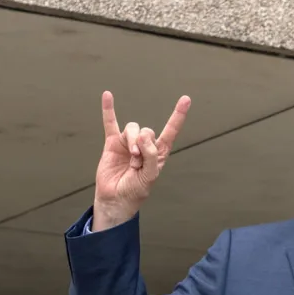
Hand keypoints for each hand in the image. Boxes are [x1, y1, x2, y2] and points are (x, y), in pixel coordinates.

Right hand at [91, 90, 190, 230]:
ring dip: (132, 140)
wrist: (115, 199)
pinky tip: (107, 95)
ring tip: (131, 157)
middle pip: (147, 131)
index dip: (178, 116)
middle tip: (137, 161)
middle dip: (143, 144)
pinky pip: (110, 123)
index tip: (186, 99)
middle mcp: (145, 145)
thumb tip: (143, 134)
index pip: (170, 131)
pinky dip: (108, 109)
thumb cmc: (136, 190)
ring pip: (132, 128)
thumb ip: (150, 155)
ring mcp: (128, 143)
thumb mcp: (149, 176)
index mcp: (158, 153)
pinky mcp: (112, 144)